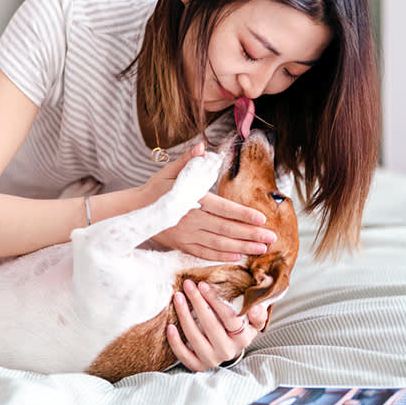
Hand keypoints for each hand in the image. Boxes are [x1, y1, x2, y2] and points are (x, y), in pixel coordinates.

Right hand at [144, 145, 275, 260]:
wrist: (133, 211)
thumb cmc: (155, 189)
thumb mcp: (169, 172)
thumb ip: (189, 160)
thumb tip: (202, 147)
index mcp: (190, 199)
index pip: (222, 208)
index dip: (242, 214)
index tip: (261, 218)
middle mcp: (190, 219)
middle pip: (225, 228)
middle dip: (250, 233)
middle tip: (272, 237)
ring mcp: (186, 234)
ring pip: (218, 243)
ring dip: (241, 246)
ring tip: (261, 248)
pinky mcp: (182, 245)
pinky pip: (205, 253)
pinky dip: (221, 256)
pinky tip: (238, 256)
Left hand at [167, 279, 266, 370]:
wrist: (229, 350)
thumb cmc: (239, 328)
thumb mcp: (252, 322)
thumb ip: (257, 314)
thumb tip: (256, 307)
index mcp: (243, 338)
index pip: (229, 317)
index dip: (214, 300)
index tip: (202, 284)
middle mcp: (228, 351)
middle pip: (210, 325)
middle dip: (197, 302)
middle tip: (187, 285)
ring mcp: (212, 360)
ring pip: (195, 338)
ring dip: (184, 316)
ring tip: (177, 297)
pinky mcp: (198, 366)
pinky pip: (184, 356)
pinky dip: (176, 342)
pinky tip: (170, 326)